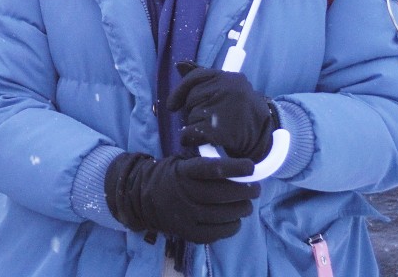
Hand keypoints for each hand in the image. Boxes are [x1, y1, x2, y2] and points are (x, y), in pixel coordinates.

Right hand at [103, 151, 258, 244]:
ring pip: (222, 215)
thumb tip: (237, 169)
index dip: (234, 168)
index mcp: (183, 172)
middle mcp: (184, 194)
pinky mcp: (187, 233)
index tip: (250, 167)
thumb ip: (204, 165)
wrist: (142, 198)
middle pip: (221, 194)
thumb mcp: (181, 163)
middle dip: (244, 191)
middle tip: (255, 189)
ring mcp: (185, 215)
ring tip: (247, 205)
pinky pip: (216, 232)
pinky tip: (235, 220)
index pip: (212, 169)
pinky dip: (231, 227)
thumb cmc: (170, 176)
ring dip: (241, 210)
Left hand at [169, 61, 278, 160]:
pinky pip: (190, 133)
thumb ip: (204, 79)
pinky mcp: (218, 130)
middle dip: (192, 110)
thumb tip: (178, 64)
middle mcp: (227, 90)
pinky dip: (189, 139)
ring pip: (191, 116)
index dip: (181, 90)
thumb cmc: (242, 113)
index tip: (172, 105)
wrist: (265, 139)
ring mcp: (223, 109)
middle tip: (205, 121)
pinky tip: (198, 142)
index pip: (196, 76)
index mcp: (230, 78)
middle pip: (192, 98)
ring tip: (210, 131)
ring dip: (193, 126)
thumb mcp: (228, 90)